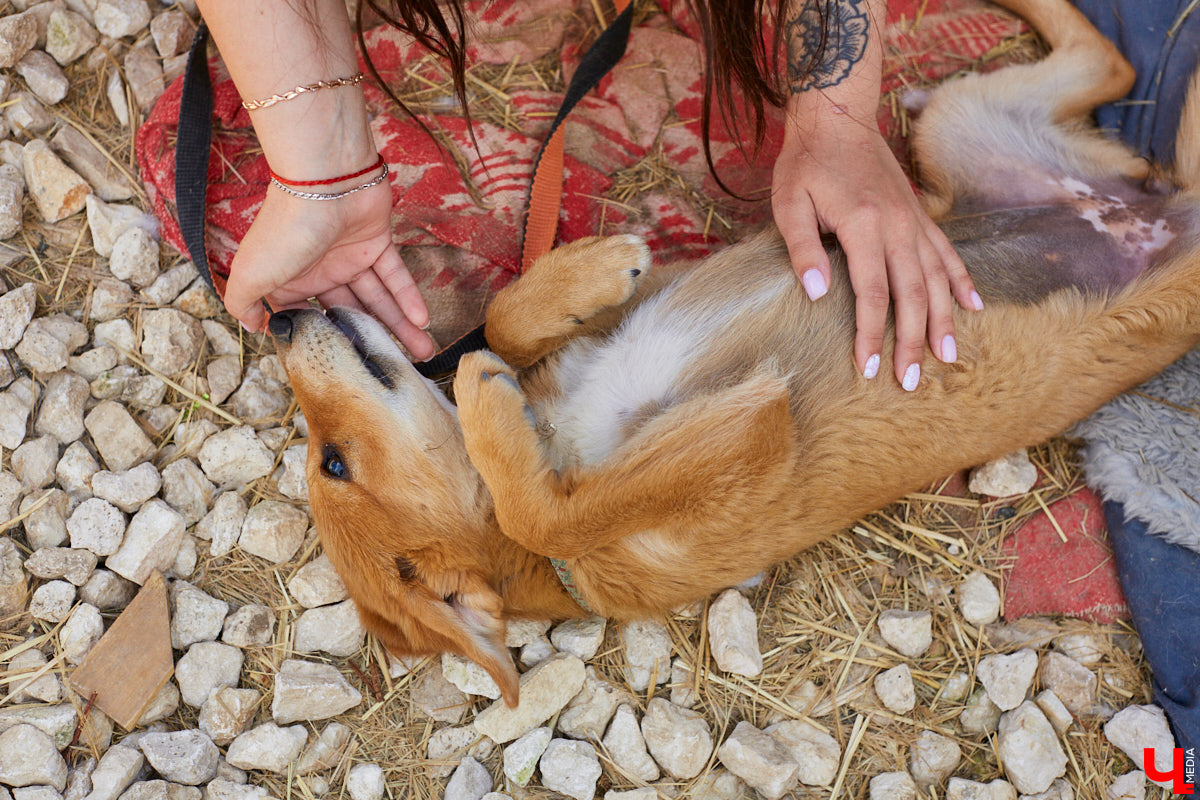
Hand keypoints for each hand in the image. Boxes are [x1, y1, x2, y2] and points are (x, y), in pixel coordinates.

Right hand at [222, 180, 434, 360]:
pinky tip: (422, 321)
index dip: (327, 342)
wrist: (322, 181)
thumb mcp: (251, 274)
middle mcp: (322, 272)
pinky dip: (410, 297)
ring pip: (378, 300)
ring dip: (401, 326)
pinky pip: (395, 276)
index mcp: (291, 281)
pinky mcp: (377, 242)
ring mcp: (351, 257)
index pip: (311, 319)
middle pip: (351, 314)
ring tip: (423, 353)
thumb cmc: (284, 230)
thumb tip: (252, 326)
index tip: (347, 369)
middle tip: (398, 368)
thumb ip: (244, 304)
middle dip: (373, 341)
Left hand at [771, 110, 980, 389]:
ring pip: (937, 279)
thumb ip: (803, 249)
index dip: (871, 334)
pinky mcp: (920, 215)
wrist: (837, 117)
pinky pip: (948, 254)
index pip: (872, 294)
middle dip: (912, 341)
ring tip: (949, 357)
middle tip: (912, 381)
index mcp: (864, 226)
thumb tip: (819, 294)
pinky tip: (973, 307)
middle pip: (913, 294)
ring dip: (944, 320)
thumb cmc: (806, 163)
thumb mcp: (789, 204)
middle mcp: (897, 226)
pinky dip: (962, 281)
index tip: (867, 369)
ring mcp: (914, 221)